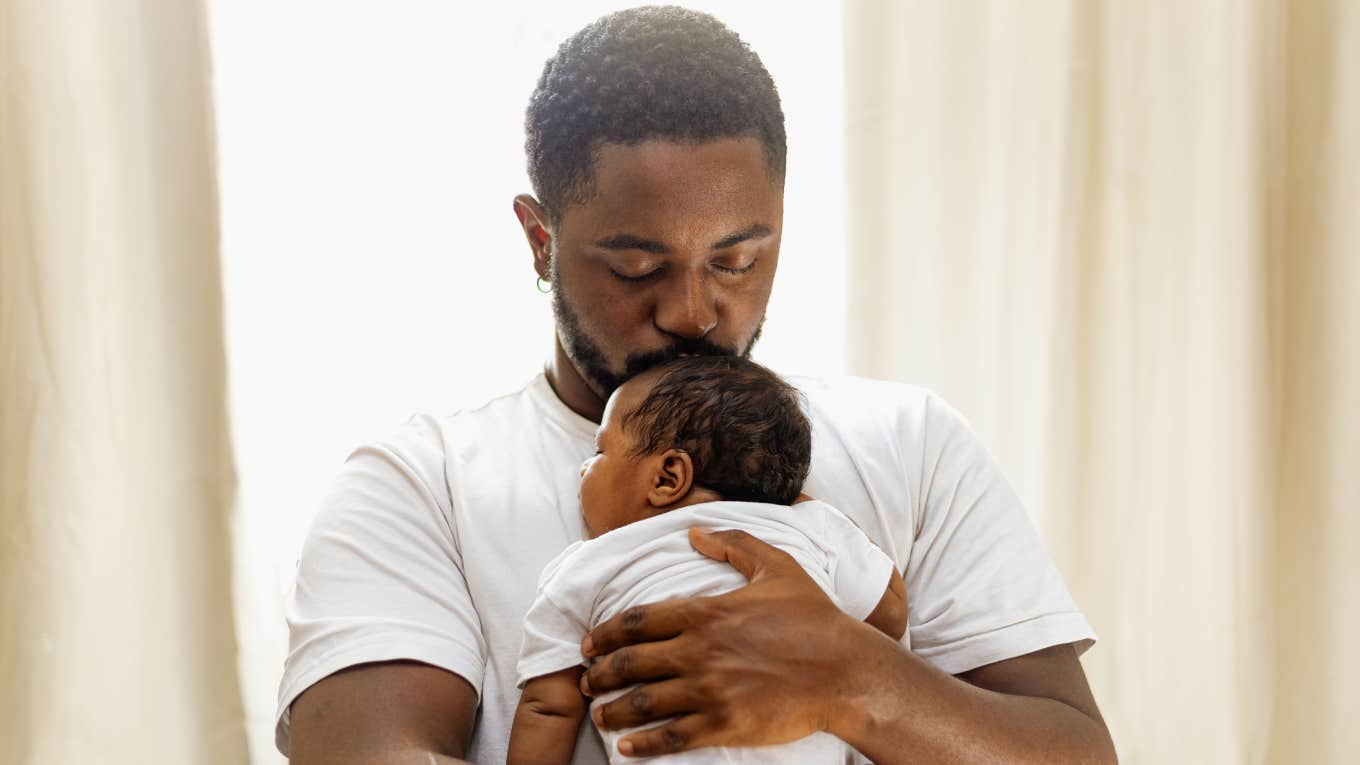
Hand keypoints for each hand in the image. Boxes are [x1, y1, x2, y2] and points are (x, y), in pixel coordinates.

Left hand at [578, 527, 862, 756]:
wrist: (846, 671)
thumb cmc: (814, 618)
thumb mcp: (776, 566)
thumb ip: (733, 543)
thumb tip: (694, 532)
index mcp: (705, 612)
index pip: (636, 621)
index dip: (604, 634)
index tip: (589, 644)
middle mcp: (699, 650)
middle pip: (630, 663)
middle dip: (600, 674)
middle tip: (587, 682)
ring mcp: (710, 690)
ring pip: (643, 702)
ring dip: (613, 710)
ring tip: (599, 715)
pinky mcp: (725, 724)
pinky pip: (671, 737)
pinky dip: (643, 745)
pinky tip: (628, 748)